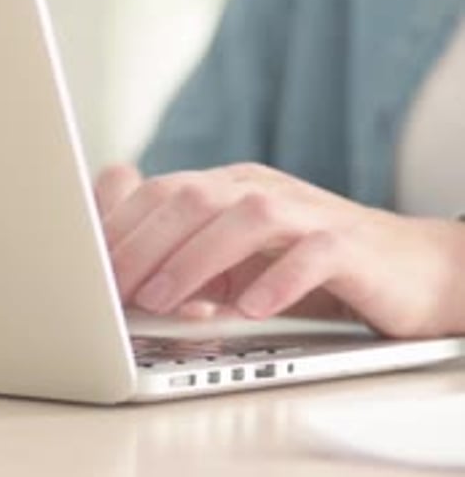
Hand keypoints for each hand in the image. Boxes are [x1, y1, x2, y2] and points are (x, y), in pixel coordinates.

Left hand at [95, 162, 464, 337]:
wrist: (406, 265)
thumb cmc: (311, 264)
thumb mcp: (240, 260)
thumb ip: (190, 257)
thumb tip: (125, 273)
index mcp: (232, 187)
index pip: (164, 191)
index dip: (121, 226)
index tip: (88, 268)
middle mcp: (264, 190)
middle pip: (194, 197)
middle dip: (144, 243)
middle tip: (113, 288)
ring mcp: (308, 213)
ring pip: (247, 216)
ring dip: (198, 259)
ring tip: (166, 301)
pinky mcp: (349, 246)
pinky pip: (312, 253)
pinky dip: (279, 278)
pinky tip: (253, 308)